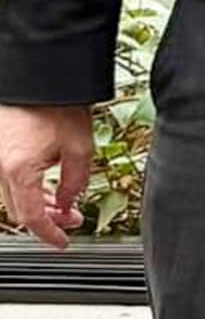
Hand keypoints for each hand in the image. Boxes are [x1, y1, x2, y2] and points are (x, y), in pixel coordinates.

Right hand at [0, 104, 95, 249]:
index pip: (31, 217)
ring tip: (65, 205)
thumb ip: (75, 183)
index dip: (48, 234)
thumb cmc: (58, 105)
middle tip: (72, 220)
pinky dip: (28, 188)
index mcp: (18, 170)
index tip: (62, 242)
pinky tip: (49, 188)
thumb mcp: (80, 147)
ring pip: (13, 196)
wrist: (39, 77)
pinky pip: (9, 179)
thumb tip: (68, 205)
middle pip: (20, 209)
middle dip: (47, 220)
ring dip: (39, 204)